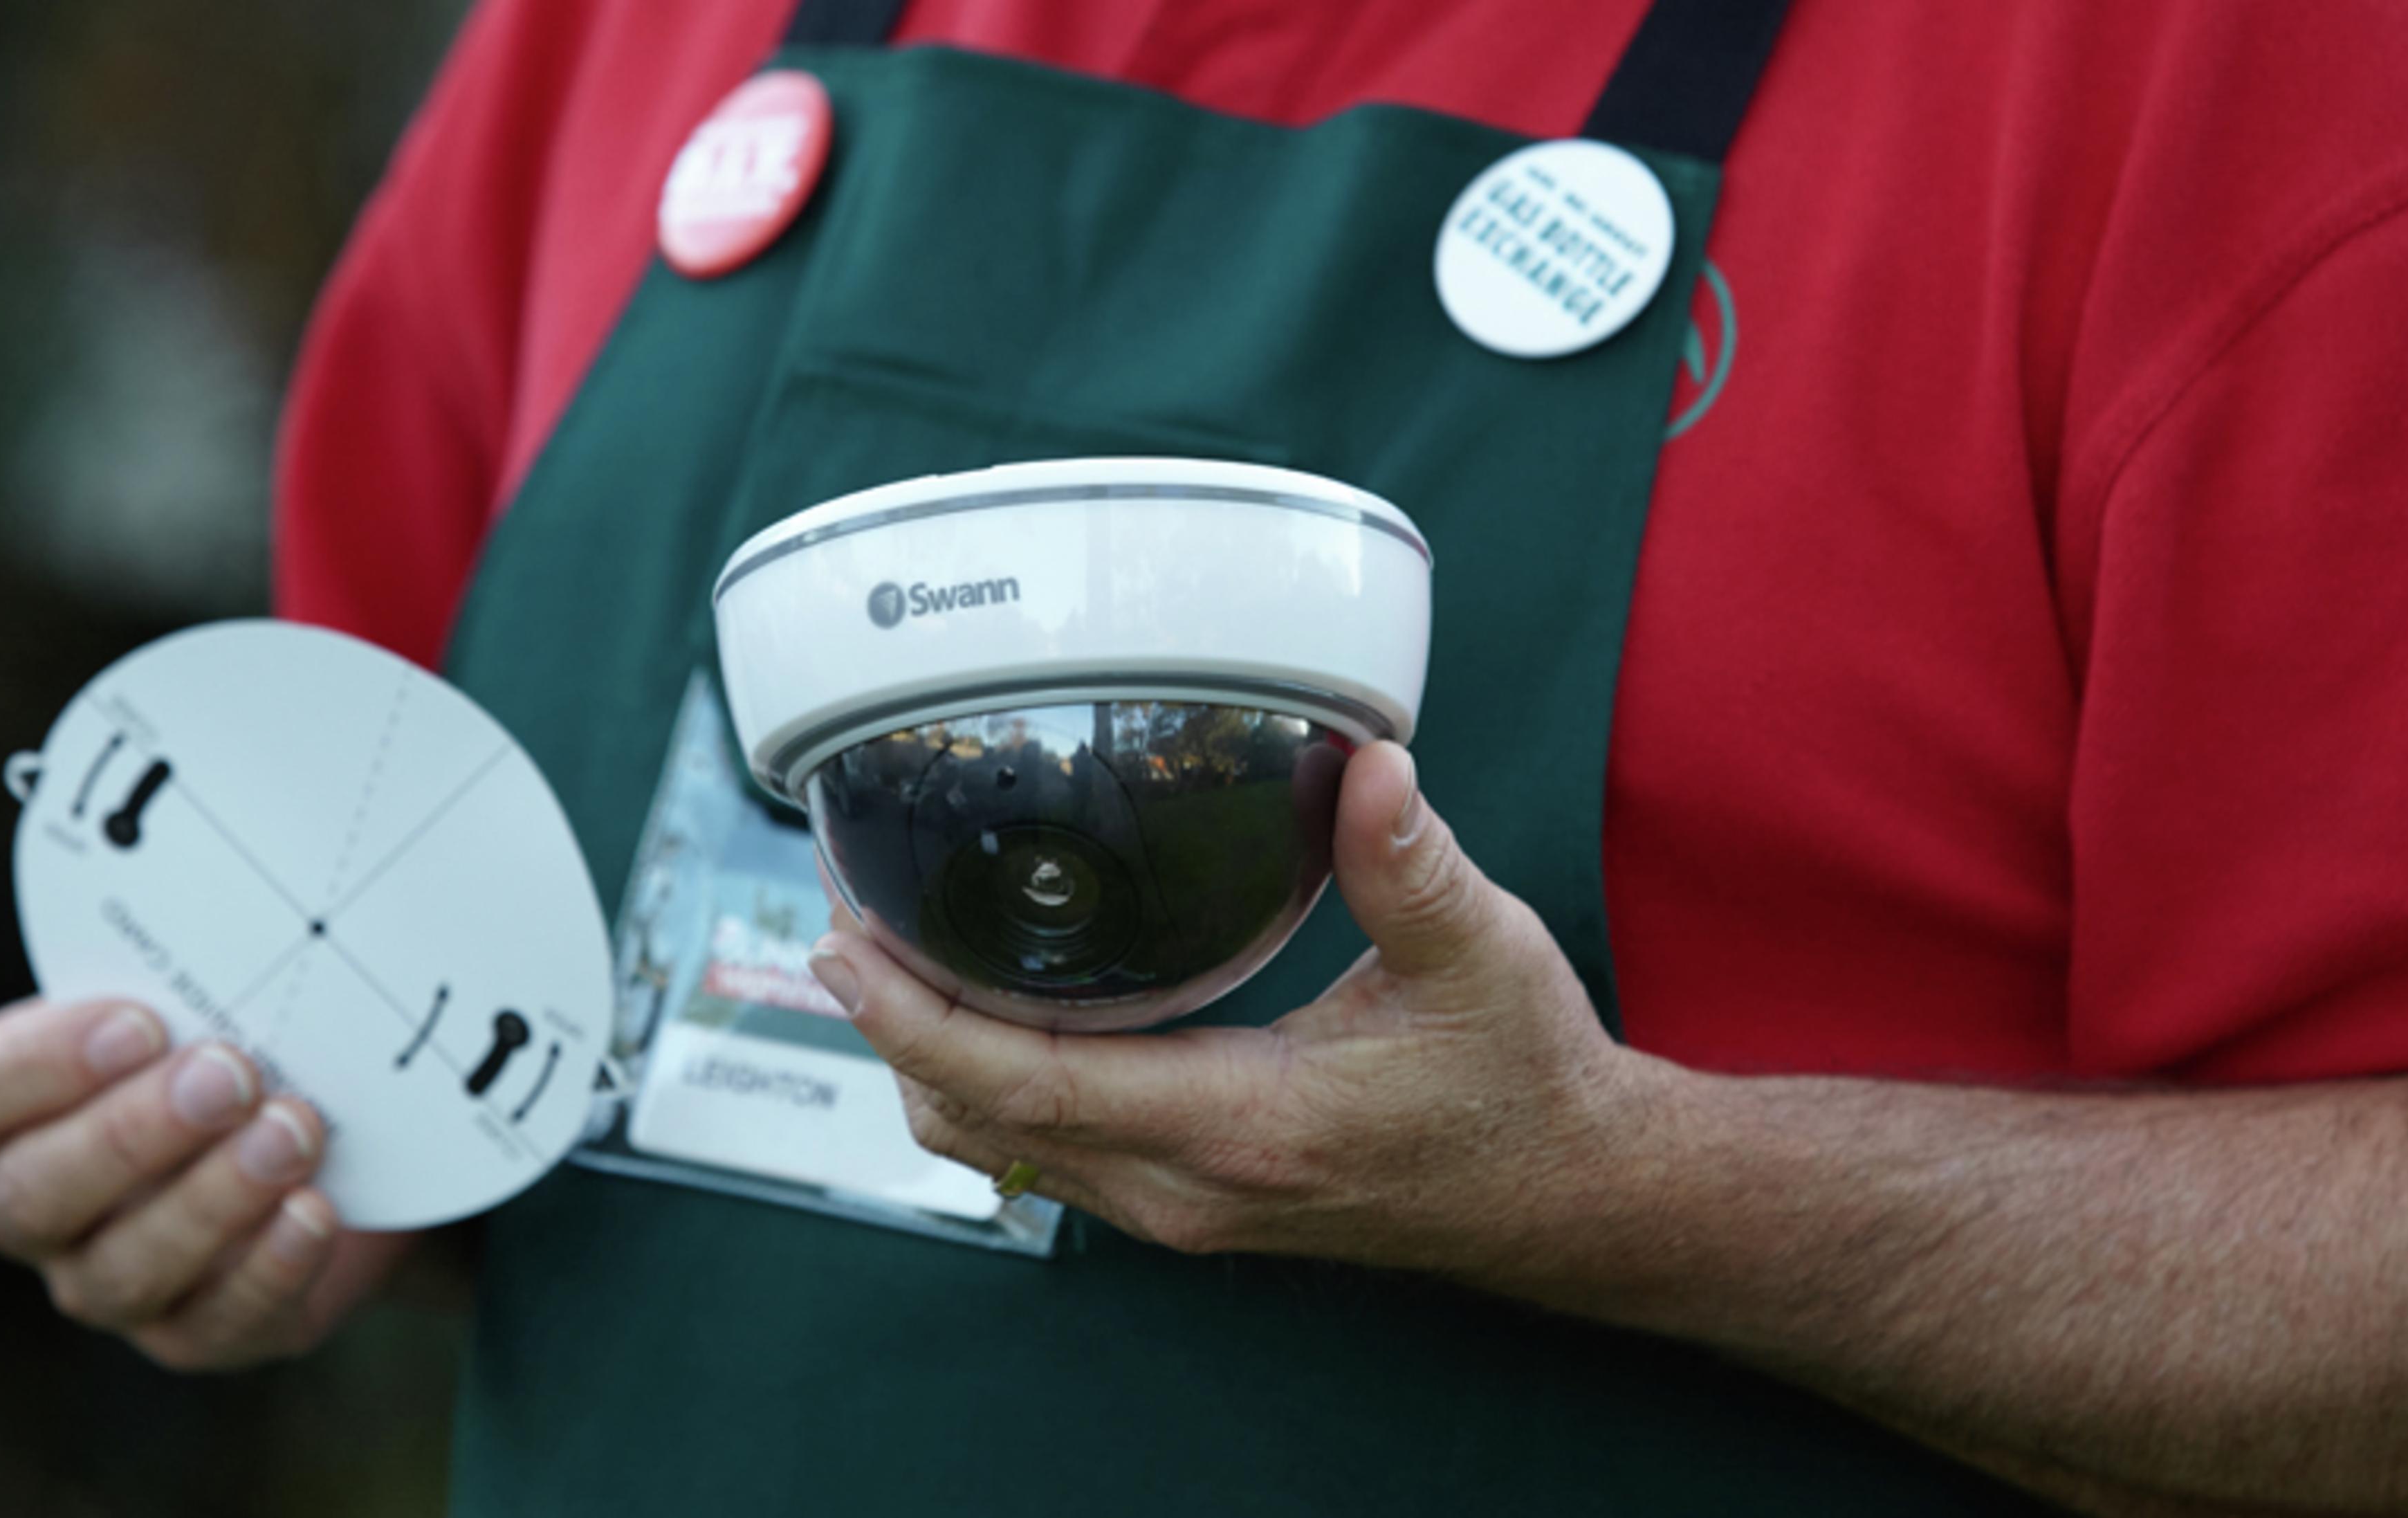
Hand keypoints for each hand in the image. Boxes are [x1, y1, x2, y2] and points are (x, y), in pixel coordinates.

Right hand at [0, 998, 347, 1369]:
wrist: (339, 1150)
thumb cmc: (246, 1051)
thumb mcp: (212, 1004)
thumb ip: (194, 976)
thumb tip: (253, 914)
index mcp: (12, 1110)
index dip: (37, 1064)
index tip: (140, 1023)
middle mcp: (38, 1204)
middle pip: (33, 1193)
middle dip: (133, 1133)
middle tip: (228, 1074)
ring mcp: (108, 1279)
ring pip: (123, 1268)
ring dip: (212, 1198)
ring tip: (293, 1131)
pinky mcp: (198, 1332)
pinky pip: (216, 1322)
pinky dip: (269, 1267)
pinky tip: (316, 1212)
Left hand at [810, 741, 1651, 1272]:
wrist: (1567, 1192)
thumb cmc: (1520, 1081)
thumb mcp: (1478, 958)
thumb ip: (1412, 860)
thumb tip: (1368, 760)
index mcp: (1243, 1125)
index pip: (1027, 1084)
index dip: (914, 1017)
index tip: (841, 945)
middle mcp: (1188, 1187)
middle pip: (978, 1121)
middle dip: (888, 1024)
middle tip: (840, 912)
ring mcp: (1181, 1205)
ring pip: (1000, 1146)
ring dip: (928, 1055)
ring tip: (882, 950)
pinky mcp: (1188, 1197)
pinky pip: (1044, 1148)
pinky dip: (985, 1081)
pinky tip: (977, 1005)